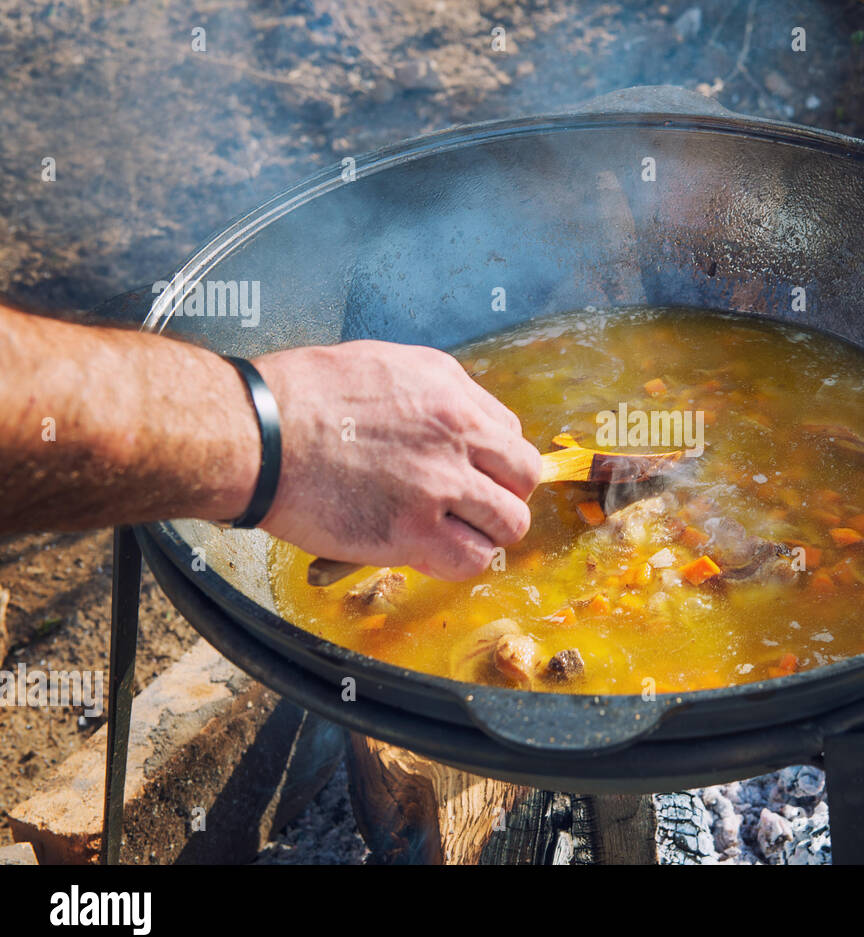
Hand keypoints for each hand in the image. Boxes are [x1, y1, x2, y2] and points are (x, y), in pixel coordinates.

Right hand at [253, 340, 540, 579]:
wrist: (258, 433)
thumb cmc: (299, 397)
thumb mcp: (381, 364)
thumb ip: (426, 394)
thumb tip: (446, 423)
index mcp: (449, 389)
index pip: (509, 433)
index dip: (492, 461)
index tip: (472, 475)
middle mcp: (456, 433)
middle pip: (523, 477)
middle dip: (502, 495)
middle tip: (472, 509)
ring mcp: (440, 484)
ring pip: (509, 522)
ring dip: (486, 533)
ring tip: (453, 535)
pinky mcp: (414, 531)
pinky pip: (470, 559)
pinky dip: (459, 562)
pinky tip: (431, 554)